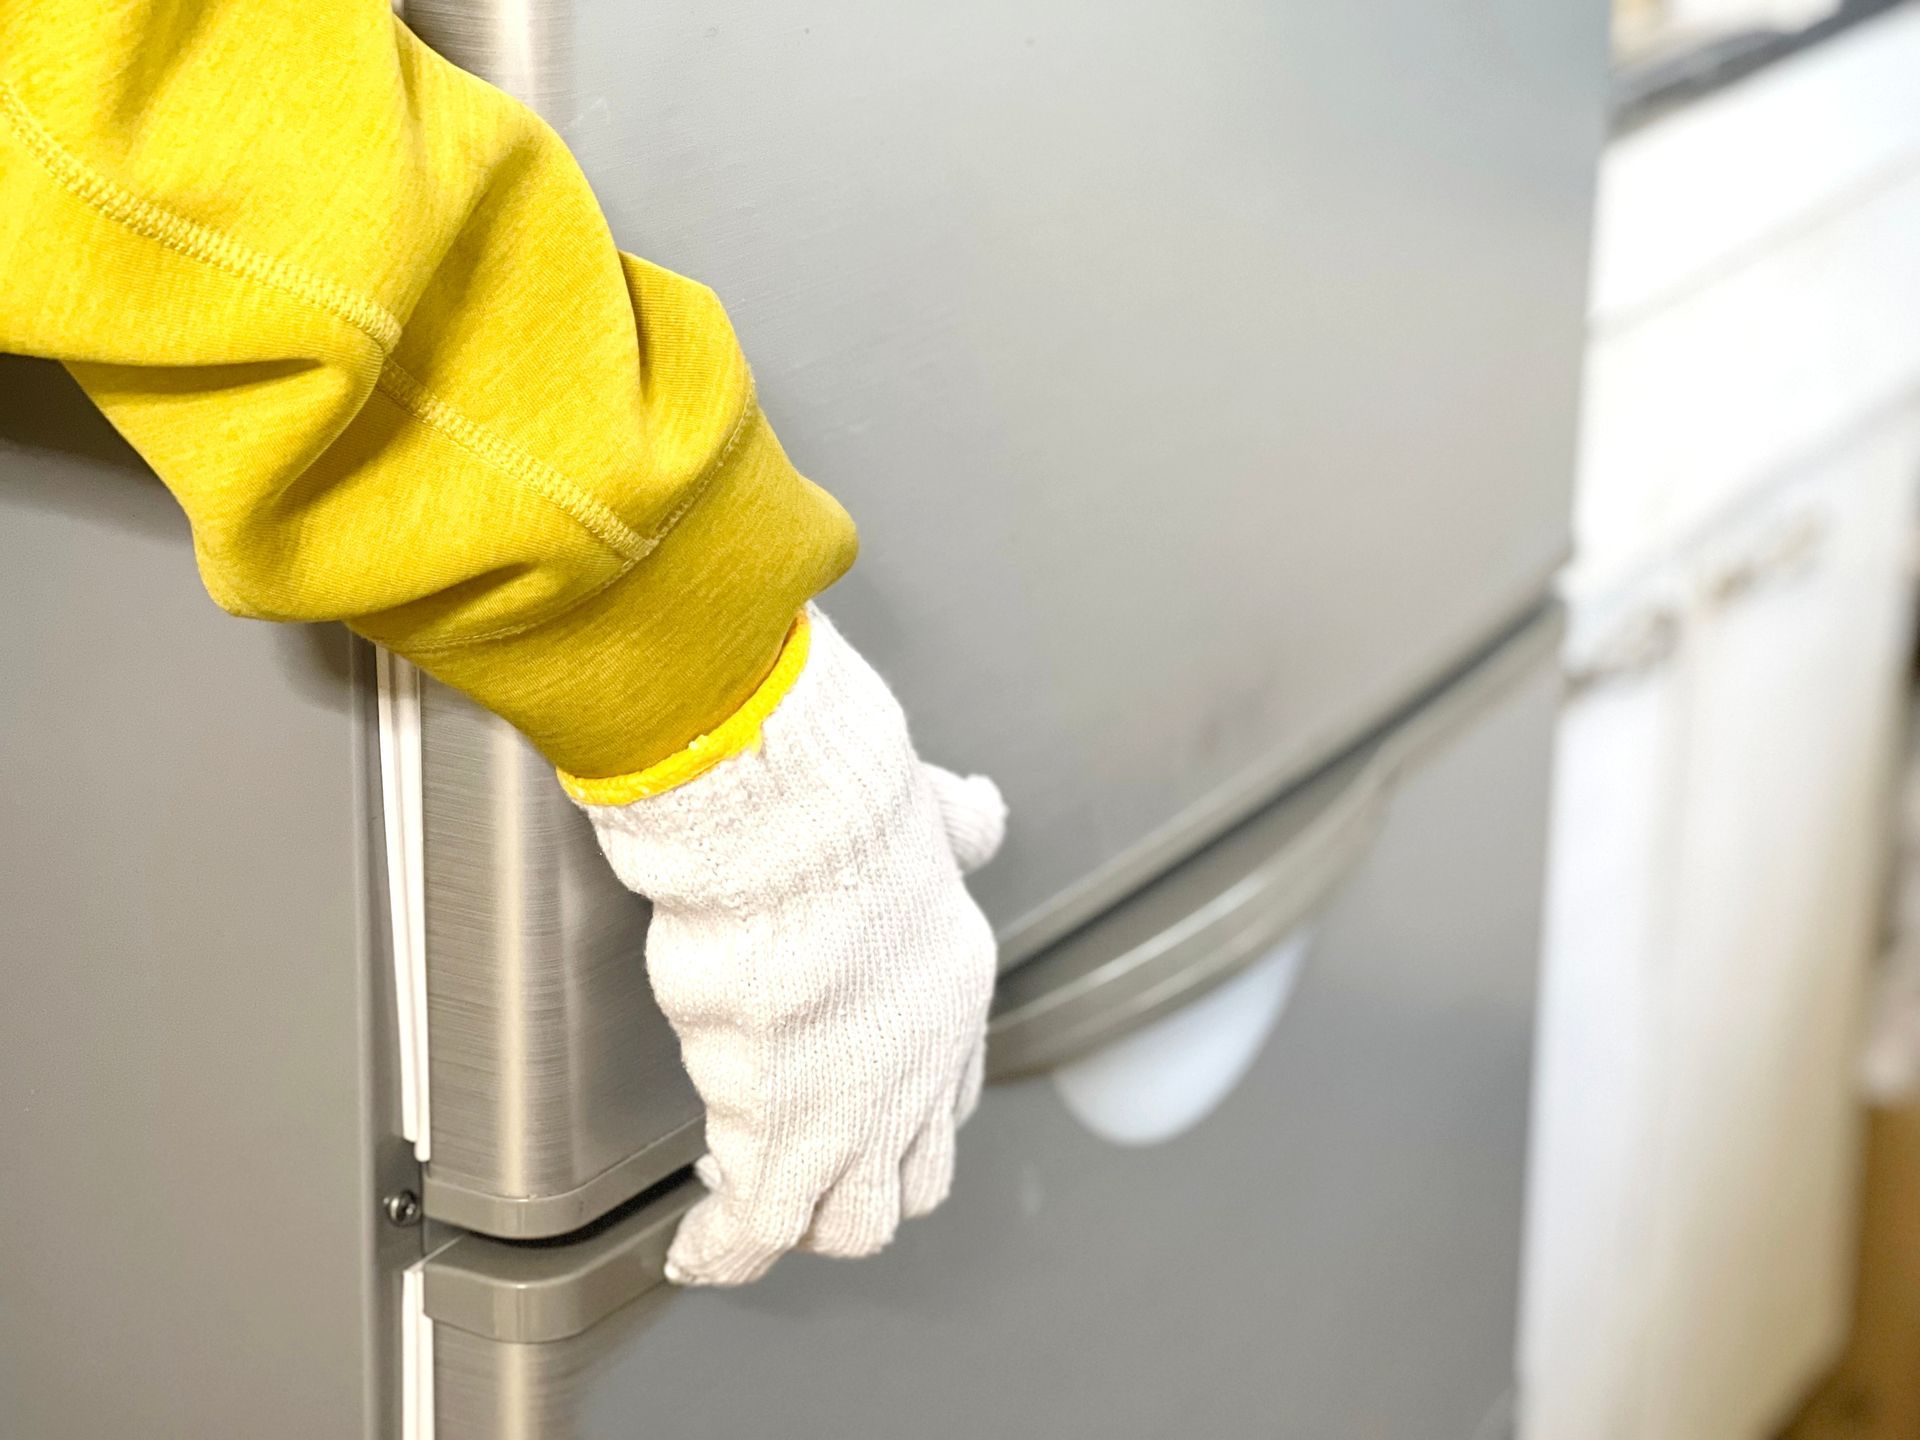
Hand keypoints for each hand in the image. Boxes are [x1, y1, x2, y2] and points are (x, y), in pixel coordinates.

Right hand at [574, 607, 1006, 1284]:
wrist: (800, 835)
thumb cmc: (849, 807)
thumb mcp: (934, 811)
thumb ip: (960, 822)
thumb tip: (982, 810)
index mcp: (955, 994)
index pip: (947, 1094)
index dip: (903, 1108)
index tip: (866, 1101)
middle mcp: (920, 1068)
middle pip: (911, 1178)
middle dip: (857, 1181)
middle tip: (802, 1164)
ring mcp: (858, 1114)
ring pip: (849, 1222)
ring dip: (799, 1218)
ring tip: (742, 1199)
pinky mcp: (783, 1137)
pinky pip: (760, 1228)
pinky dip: (726, 1247)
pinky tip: (696, 1250)